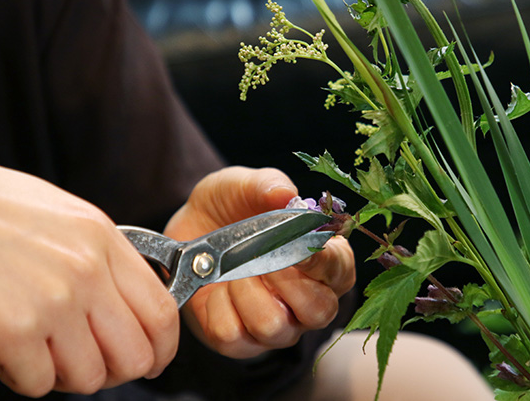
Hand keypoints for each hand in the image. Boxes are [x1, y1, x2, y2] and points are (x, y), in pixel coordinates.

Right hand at [0, 166, 178, 396]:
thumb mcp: (64, 218)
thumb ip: (102, 257)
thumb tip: (129, 301)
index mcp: (102, 240)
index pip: (162, 312)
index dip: (163, 349)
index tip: (155, 359)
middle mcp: (86, 271)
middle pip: (135, 354)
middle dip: (118, 371)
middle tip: (96, 365)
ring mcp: (53, 302)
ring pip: (90, 376)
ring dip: (67, 375)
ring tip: (44, 351)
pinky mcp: (14, 330)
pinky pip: (40, 383)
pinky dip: (24, 377)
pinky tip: (11, 350)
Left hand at [164, 166, 354, 358]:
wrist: (189, 230)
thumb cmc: (233, 208)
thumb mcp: (245, 185)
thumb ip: (269, 185)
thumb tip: (286, 195)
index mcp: (327, 263)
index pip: (340, 271)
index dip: (321, 260)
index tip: (298, 244)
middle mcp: (310, 301)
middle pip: (319, 312)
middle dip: (285, 282)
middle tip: (260, 256)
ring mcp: (279, 327)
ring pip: (274, 326)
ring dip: (246, 292)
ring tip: (231, 269)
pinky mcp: (242, 343)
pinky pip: (233, 335)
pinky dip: (217, 306)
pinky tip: (216, 287)